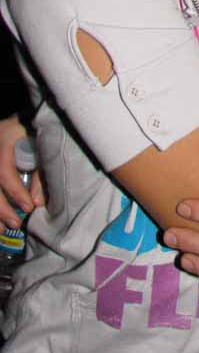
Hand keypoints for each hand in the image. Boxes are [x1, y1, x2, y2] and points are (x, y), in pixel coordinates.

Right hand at [0, 114, 43, 229]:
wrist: (18, 122)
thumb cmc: (32, 133)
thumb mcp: (40, 146)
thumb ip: (41, 172)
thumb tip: (37, 202)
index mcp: (4, 140)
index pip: (4, 171)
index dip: (15, 191)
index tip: (29, 207)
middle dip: (1, 207)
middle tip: (15, 223)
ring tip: (2, 230)